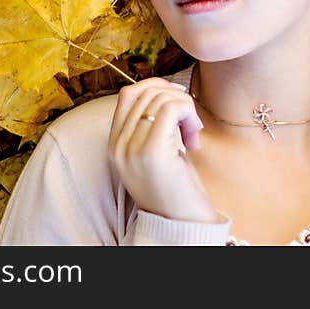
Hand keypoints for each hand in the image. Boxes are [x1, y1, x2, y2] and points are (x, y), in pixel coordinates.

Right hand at [108, 77, 219, 222]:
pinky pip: (170, 109)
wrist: (181, 223)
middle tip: (191, 122)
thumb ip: (151, 125)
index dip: (155, 86)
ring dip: (185, 106)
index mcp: (115, 144)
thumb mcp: (157, 152)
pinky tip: (194, 134)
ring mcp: (131, 149)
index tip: (178, 97)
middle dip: (175, 98)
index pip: (127, 94)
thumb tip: (166, 89)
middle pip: (145, 92)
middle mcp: (117, 146)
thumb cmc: (176, 187)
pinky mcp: (151, 152)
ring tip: (193, 131)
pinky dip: (188, 112)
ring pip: (159, 98)